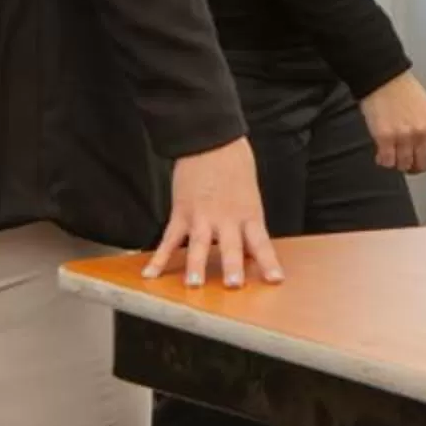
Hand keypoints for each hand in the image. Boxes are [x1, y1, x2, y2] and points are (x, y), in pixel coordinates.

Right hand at [145, 139, 283, 289]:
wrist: (211, 140)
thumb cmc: (235, 164)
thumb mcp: (250, 194)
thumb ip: (248, 222)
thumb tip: (251, 251)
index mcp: (249, 213)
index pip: (261, 242)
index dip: (268, 262)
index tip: (275, 280)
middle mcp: (227, 218)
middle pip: (231, 246)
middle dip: (232, 267)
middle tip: (233, 286)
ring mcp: (202, 216)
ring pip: (198, 245)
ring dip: (195, 266)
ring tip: (193, 285)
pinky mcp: (181, 212)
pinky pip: (168, 239)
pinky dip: (158, 258)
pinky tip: (150, 274)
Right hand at [359, 72, 425, 194]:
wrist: (383, 78)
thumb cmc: (403, 91)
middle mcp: (422, 132)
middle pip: (422, 165)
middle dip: (414, 165)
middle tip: (405, 156)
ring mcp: (404, 136)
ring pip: (402, 165)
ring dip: (396, 161)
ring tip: (391, 146)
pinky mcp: (385, 137)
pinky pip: (386, 162)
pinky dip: (382, 159)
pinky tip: (381, 148)